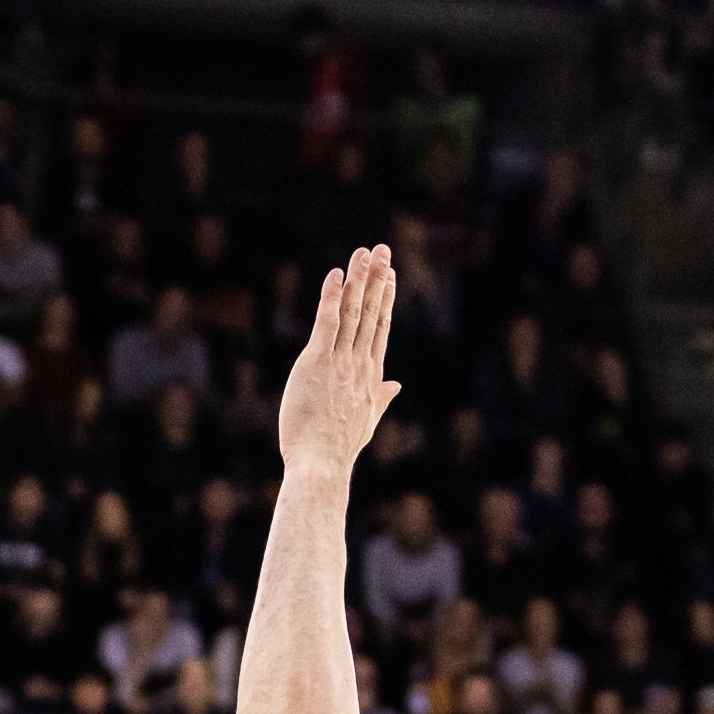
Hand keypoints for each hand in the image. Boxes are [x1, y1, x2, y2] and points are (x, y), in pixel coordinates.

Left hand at [277, 244, 400, 474]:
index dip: (385, 299)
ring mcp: (340, 361)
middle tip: (382, 250)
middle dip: (377, 278)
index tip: (390, 275)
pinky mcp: (317, 362)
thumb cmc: (340, 448)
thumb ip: (381, 398)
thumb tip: (396, 386)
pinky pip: (326, 322)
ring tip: (365, 252)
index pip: (380, 328)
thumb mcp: (367, 421)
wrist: (322, 464)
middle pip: (371, 312)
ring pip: (352, 312)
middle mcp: (359, 363)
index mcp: (371, 375)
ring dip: (359, 279)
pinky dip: (331, 296)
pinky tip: (336, 274)